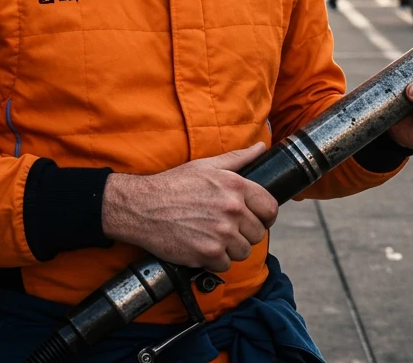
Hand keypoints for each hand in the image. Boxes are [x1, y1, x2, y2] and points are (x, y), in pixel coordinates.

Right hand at [102, 143, 278, 272]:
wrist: (143, 207)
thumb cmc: (174, 185)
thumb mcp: (207, 165)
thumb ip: (239, 158)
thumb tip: (261, 148)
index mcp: (236, 186)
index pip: (270, 209)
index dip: (265, 216)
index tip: (257, 219)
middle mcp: (232, 210)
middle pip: (258, 234)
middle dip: (246, 233)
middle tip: (229, 229)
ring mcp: (221, 234)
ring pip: (244, 251)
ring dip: (231, 249)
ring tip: (215, 238)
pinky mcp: (207, 254)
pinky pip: (225, 265)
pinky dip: (216, 260)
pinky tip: (204, 247)